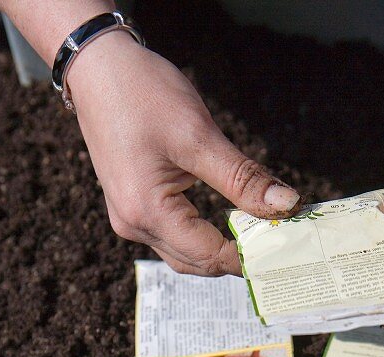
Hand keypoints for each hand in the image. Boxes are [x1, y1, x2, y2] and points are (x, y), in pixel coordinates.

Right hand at [67, 35, 300, 274]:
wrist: (96, 66)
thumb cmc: (143, 92)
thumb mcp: (199, 136)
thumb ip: (243, 178)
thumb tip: (287, 206)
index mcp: (147, 212)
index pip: (211, 255)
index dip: (250, 255)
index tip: (286, 246)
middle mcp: (134, 225)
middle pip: (198, 262)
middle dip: (237, 257)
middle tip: (279, 243)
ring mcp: (129, 219)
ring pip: (185, 254)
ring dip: (220, 250)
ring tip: (259, 234)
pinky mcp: (132, 207)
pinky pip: (173, 236)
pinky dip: (203, 235)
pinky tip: (229, 222)